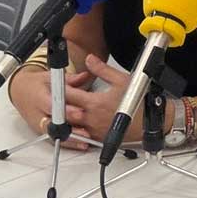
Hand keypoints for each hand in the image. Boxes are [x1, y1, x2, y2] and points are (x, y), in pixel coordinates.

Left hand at [5, 54, 167, 147]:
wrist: (150, 122)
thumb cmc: (139, 102)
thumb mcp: (121, 80)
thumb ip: (101, 69)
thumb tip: (89, 59)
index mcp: (94, 103)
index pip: (68, 94)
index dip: (58, 87)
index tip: (51, 81)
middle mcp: (91, 118)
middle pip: (64, 111)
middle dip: (55, 103)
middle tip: (47, 96)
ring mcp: (93, 130)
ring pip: (70, 124)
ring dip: (62, 117)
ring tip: (54, 110)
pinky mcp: (98, 138)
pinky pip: (81, 133)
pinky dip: (73, 127)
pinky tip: (69, 122)